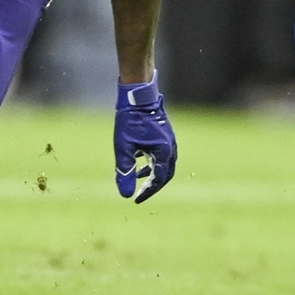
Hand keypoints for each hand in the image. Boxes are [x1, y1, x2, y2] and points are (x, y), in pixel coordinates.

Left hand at [114, 74, 176, 202]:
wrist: (137, 94)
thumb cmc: (130, 120)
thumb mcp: (124, 148)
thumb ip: (126, 172)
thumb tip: (126, 195)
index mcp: (164, 152)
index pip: (159, 180)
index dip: (148, 192)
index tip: (136, 200)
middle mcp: (170, 147)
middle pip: (166, 174)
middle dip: (154, 184)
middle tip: (141, 192)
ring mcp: (169, 139)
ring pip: (164, 163)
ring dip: (153, 172)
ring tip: (139, 177)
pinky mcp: (164, 133)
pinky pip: (162, 153)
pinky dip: (153, 161)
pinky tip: (140, 159)